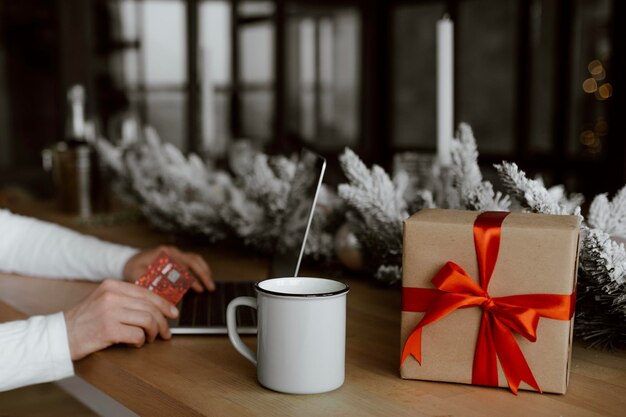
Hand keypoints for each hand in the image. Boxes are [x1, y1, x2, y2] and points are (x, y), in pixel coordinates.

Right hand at [64, 279, 178, 360]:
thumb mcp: (103, 300)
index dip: (163, 304)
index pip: (146, 293)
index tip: (173, 313)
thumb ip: (125, 299)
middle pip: (150, 307)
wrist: (59, 336)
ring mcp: (109, 312)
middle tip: (166, 332)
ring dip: (153, 332)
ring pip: (148, 320)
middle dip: (163, 321)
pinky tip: (135, 343)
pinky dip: (140, 341)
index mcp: (112, 285)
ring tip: (150, 338)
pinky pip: (137, 335)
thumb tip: (155, 307)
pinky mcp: (108, 329)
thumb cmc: (84, 321)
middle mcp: (111, 296)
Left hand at [122, 245, 214, 291]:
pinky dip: (200, 268)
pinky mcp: (176, 257)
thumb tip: (161, 293)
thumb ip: (147, 282)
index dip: (191, 279)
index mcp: (163, 254)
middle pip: (193, 261)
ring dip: (204, 271)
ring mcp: (175, 253)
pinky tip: (204, 277)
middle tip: (210, 287)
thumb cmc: (132, 268)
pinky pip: (192, 260)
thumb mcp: (135, 275)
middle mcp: (171, 251)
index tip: (198, 289)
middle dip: (203, 274)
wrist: (127, 260)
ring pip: (195, 259)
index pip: (182, 266)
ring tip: (210, 284)